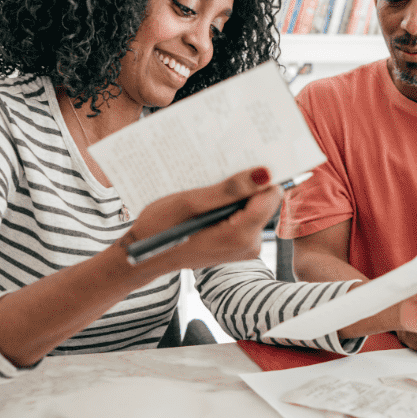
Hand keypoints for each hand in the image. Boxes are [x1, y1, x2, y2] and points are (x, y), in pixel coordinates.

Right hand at [124, 166, 281, 272]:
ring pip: (254, 207)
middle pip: (264, 201)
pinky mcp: (238, 246)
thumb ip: (229, 189)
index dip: (259, 176)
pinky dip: (231, 206)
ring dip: (235, 195)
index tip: (242, 162)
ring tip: (209, 190)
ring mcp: (245, 247)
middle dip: (245, 186)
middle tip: (219, 175)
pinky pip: (245, 217)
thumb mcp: (190, 203)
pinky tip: (210, 202)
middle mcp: (250, 245)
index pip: (271, 195)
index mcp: (240, 235)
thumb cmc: (160, 228)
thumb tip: (264, 174)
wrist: (146, 256)